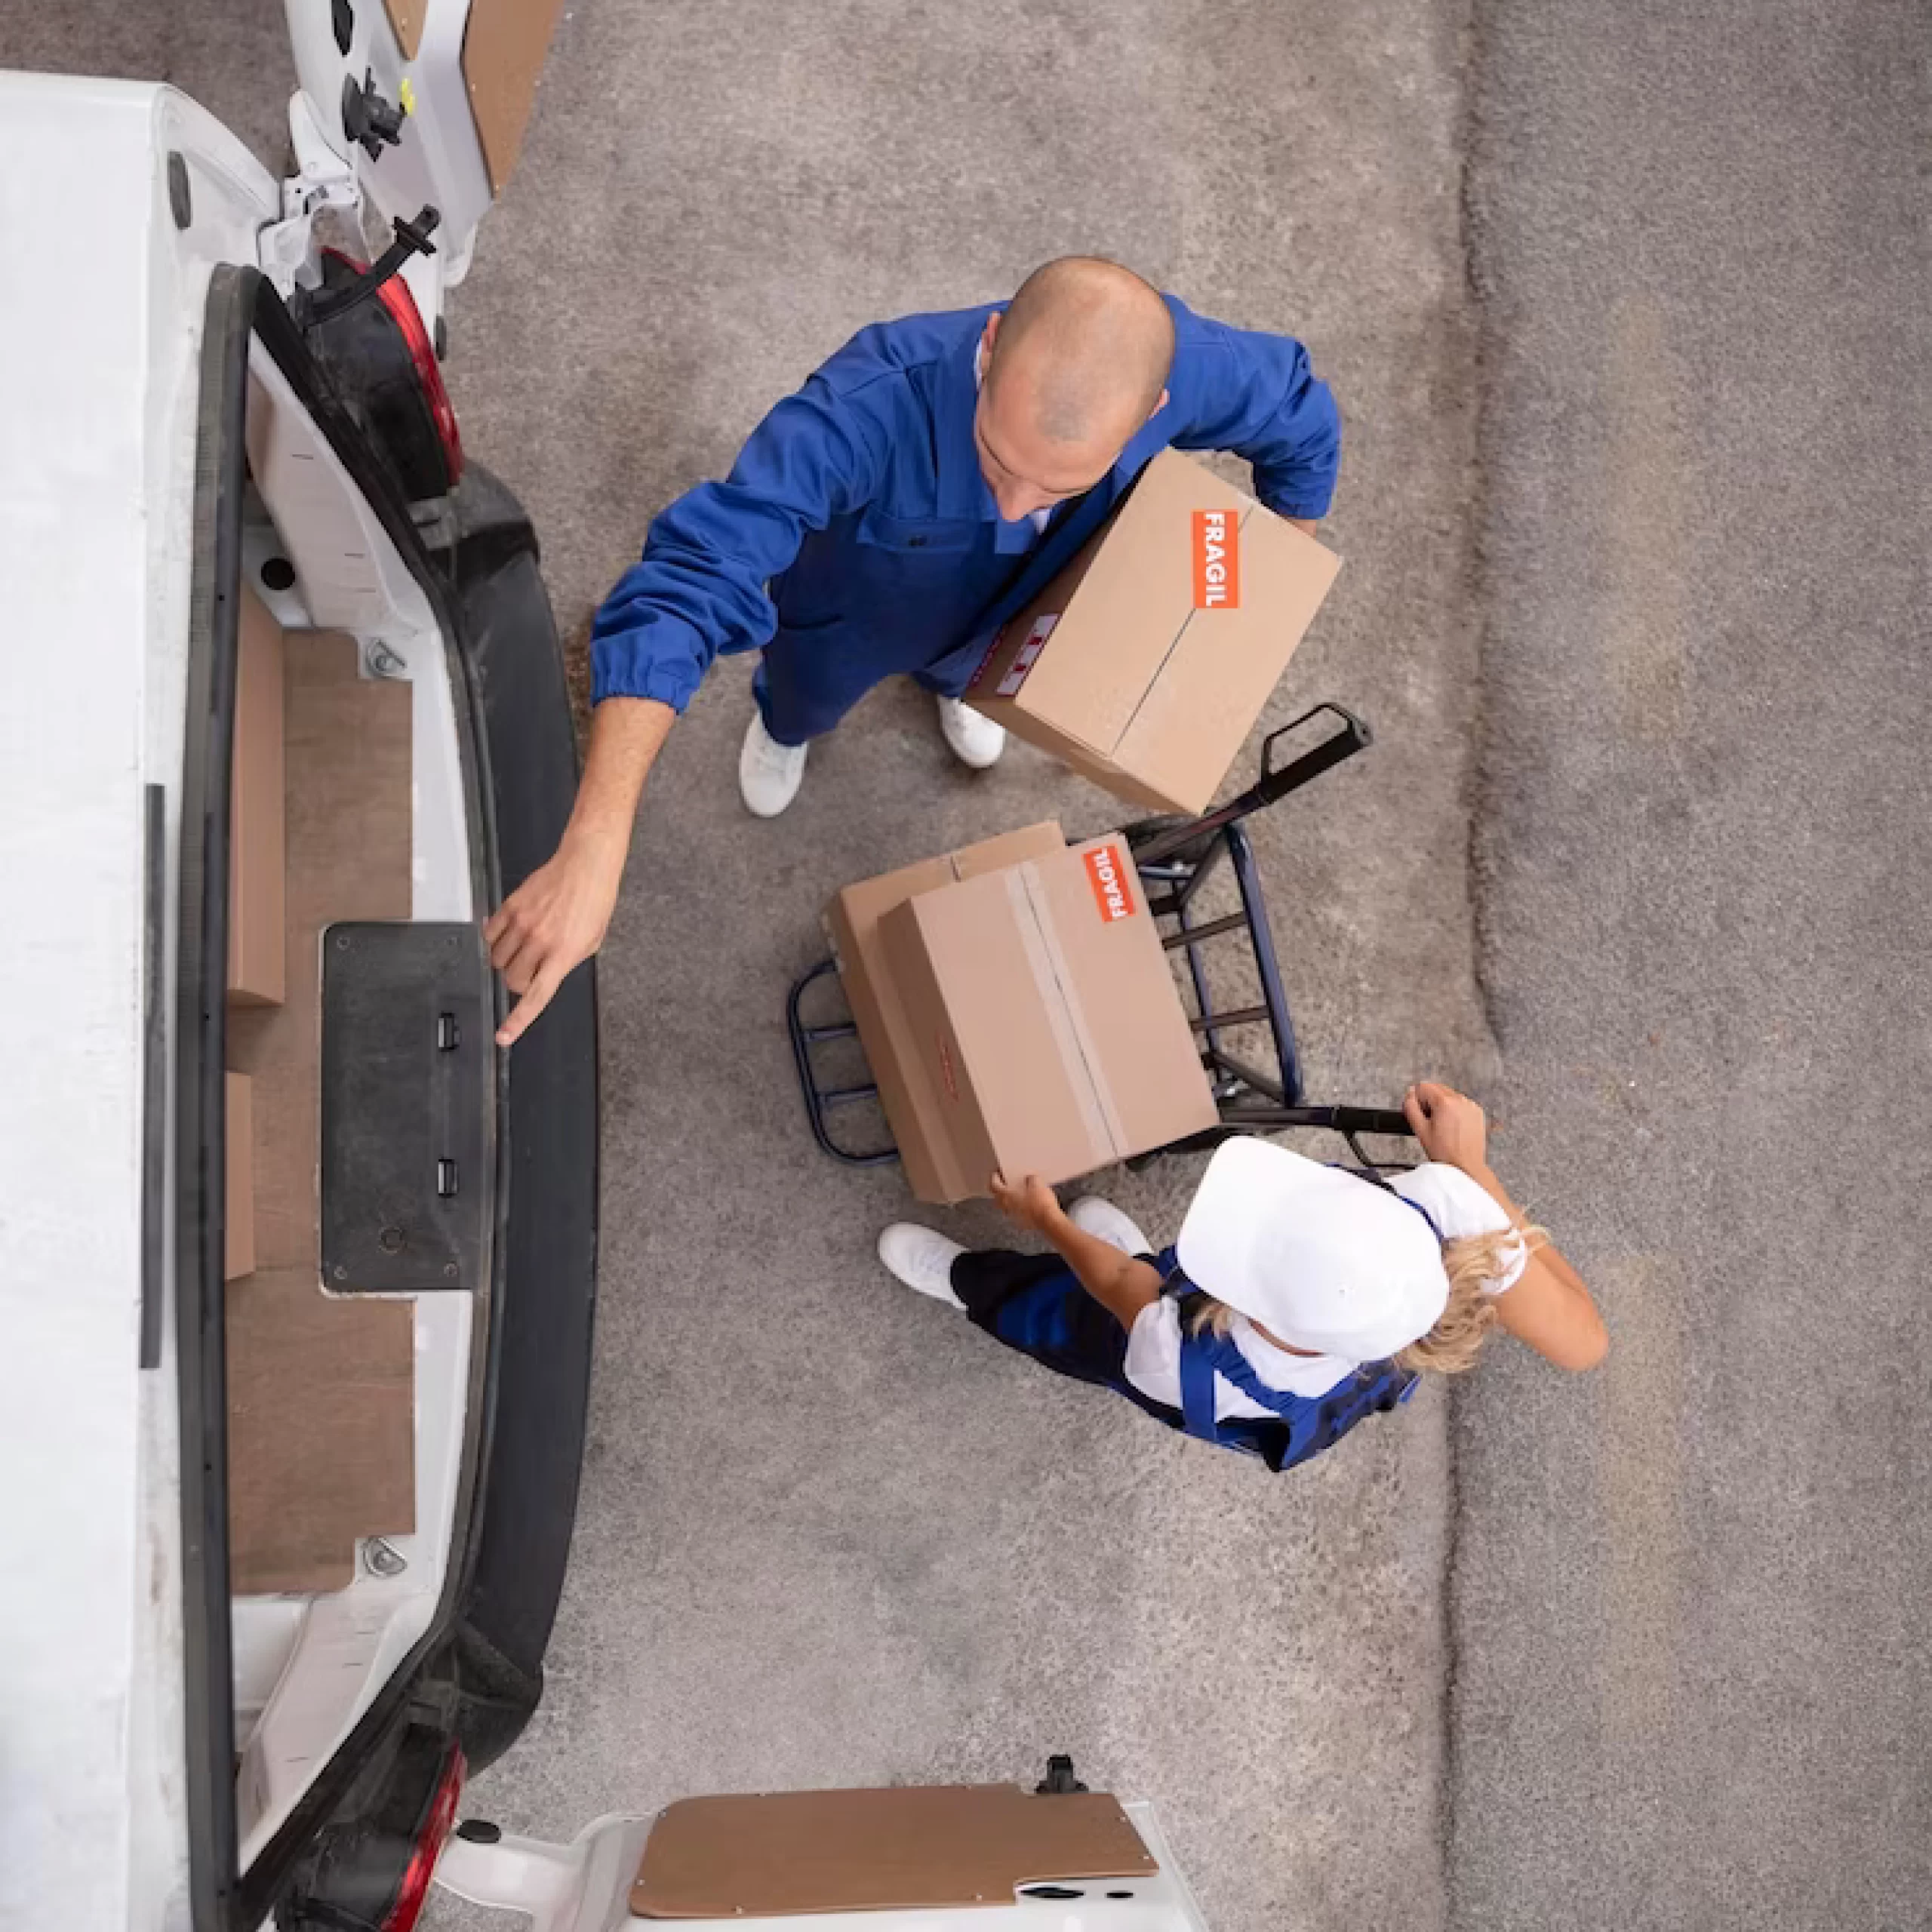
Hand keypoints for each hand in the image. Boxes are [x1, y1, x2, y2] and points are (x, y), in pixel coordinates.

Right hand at [484, 832, 623, 1045]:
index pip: (536, 997)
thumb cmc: (594, 902)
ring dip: (506, 961)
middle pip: (512, 980)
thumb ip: (566, 963)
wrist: (586, 865)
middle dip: (518, 982)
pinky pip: (490, 935)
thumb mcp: (590, 942)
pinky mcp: (510, 907)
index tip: (504, 1036)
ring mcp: (523, 924)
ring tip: (523, 948)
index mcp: (564, 954)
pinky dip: (495, 940)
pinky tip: (510, 933)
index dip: (518, 1021)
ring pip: (497, 960)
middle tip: (530, 970)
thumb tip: (544, 976)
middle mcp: (540, 941)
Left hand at [989, 1169, 1063, 1236]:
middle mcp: (1006, 1205)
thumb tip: (1029, 1178)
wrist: (1048, 1220)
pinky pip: (1014, 1212)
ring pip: (1005, 1205)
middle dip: (999, 1190)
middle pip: (997, 1196)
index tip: (997, 1173)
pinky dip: (1017, 1207)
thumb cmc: (1040, 1201)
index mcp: (1006, 1194)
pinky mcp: (1019, 1222)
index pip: (993, 1184)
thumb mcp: (1037, 1183)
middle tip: (1005, 1183)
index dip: (994, 1177)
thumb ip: (1030, 1178)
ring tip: (1016, 1193)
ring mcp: (1012, 1215)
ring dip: (1008, 1199)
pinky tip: (1025, 1204)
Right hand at [1402, 1080, 1488, 1169]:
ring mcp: (1471, 1106)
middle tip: (1429, 1120)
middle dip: (1430, 1100)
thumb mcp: (1420, 1130)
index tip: (1419, 1111)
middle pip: (1438, 1088)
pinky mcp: (1477, 1112)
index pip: (1424, 1086)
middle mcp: (1460, 1100)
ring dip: (1443, 1105)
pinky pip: (1461, 1103)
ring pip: (1450, 1095)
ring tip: (1442, 1125)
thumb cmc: (1445, 1152)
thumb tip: (1409, 1095)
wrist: (1465, 1165)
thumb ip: (1411, 1108)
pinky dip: (1455, 1110)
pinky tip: (1453, 1126)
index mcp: (1445, 1102)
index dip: (1417, 1098)